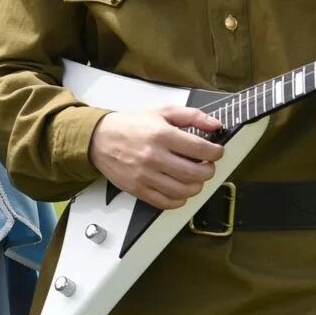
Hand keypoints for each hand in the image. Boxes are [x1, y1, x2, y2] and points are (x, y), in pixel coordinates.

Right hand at [88, 105, 223, 209]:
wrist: (99, 139)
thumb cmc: (131, 126)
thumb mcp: (162, 112)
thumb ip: (191, 116)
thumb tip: (215, 125)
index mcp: (162, 135)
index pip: (200, 149)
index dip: (216, 152)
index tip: (216, 152)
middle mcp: (154, 156)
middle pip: (195, 173)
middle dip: (209, 171)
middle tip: (207, 166)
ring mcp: (145, 176)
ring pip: (183, 191)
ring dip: (197, 186)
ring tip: (195, 178)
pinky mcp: (138, 189)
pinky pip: (167, 203)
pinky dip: (180, 200)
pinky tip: (180, 189)